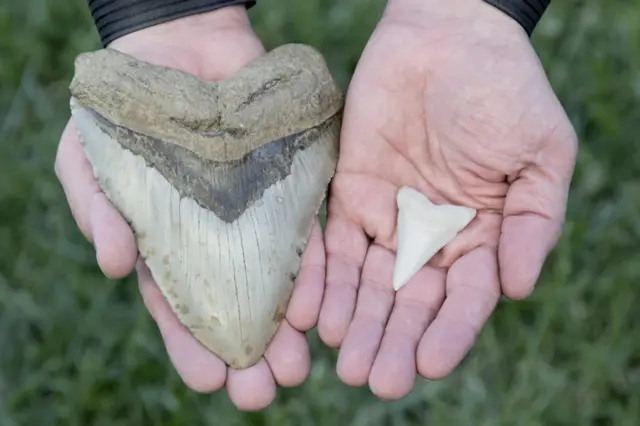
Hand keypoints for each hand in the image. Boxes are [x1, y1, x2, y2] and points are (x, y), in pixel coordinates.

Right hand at [55, 6, 325, 410]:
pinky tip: (318, 305)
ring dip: (285, 324)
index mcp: (168, 247)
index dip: (192, 346)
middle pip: (234, 306)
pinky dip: (311, 268)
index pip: (180, 308)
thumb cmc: (126, 112)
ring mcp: (254, 217)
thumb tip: (112, 266)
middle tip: (263, 390)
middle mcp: (216, 242)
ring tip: (299, 366)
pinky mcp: (288, 188)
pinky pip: (303, 232)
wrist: (177, 51)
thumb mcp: (92, 160)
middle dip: (248, 351)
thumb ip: (98, 210)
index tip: (209, 381)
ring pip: (273, 280)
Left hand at [317, 0, 577, 399]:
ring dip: (355, 322)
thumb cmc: (504, 89)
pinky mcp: (348, 195)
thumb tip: (520, 289)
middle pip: (410, 301)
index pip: (465, 297)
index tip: (429, 363)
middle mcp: (431, 236)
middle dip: (393, 340)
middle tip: (375, 380)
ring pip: (367, 283)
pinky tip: (311, 315)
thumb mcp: (540, 153)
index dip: (449, 331)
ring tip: (343, 362)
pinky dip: (320, 280)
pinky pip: (331, 245)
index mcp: (481, 235)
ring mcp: (387, 217)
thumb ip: (534, 222)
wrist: (445, 37)